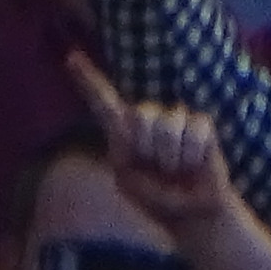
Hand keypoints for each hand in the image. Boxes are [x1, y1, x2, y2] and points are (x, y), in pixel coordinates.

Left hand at [65, 53, 235, 242]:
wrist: (189, 211)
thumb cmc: (155, 197)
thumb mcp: (128, 180)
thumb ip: (124, 150)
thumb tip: (133, 115)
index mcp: (121, 134)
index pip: (103, 102)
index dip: (88, 80)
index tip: (70, 58)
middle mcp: (146, 119)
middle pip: (141, 114)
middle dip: (147, 146)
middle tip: (155, 168)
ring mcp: (174, 118)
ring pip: (168, 124)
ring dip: (171, 156)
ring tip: (174, 169)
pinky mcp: (200, 123)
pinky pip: (195, 129)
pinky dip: (192, 154)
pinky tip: (192, 164)